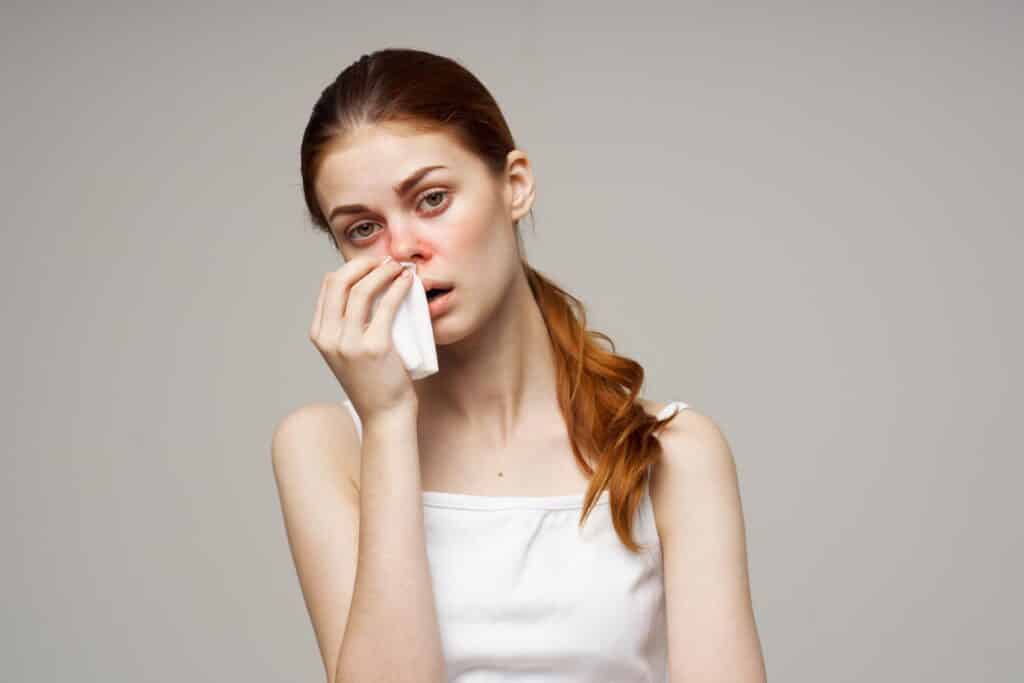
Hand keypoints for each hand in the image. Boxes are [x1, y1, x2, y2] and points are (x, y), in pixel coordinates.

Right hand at [309, 255, 417, 420]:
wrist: (384, 415)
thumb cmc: (374, 380)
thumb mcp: (348, 351)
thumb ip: (348, 325)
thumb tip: (366, 287)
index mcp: (320, 334)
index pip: (328, 285)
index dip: (352, 267)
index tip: (373, 264)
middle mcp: (329, 337)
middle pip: (340, 281)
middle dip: (364, 263)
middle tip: (386, 261)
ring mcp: (349, 343)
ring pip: (362, 290)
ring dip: (383, 271)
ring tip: (400, 268)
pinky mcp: (374, 348)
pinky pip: (386, 306)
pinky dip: (398, 287)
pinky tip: (408, 281)